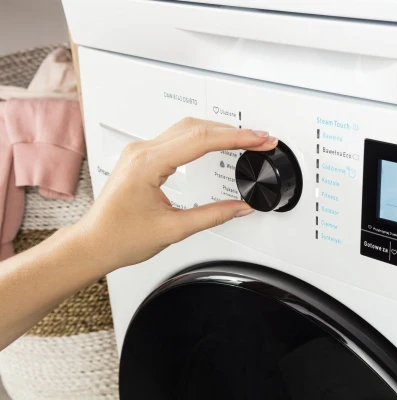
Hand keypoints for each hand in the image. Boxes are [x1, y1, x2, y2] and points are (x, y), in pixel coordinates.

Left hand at [74, 117, 276, 272]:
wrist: (93, 244)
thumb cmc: (119, 237)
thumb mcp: (173, 229)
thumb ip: (213, 215)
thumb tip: (240, 207)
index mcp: (147, 164)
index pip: (201, 140)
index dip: (236, 138)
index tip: (258, 139)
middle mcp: (142, 151)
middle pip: (196, 127)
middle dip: (233, 131)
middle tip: (261, 138)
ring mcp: (141, 152)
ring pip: (187, 128)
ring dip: (219, 131)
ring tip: (246, 139)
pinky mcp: (143, 157)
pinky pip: (178, 137)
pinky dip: (204, 137)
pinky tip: (218, 142)